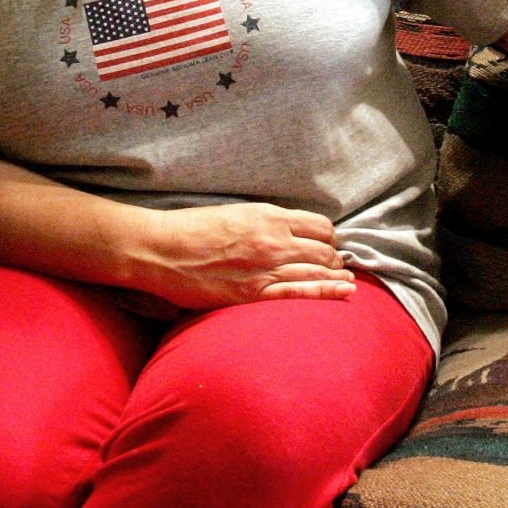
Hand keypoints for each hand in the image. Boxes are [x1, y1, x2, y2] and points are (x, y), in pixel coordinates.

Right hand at [130, 202, 352, 307]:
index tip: (326, 244)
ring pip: (318, 271)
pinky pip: (300, 294)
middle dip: (334, 258)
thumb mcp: (236, 212)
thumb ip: (266, 221)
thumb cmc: (192, 229)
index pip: (319, 226)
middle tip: (335, 266)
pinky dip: (327, 292)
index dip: (328, 237)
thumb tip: (288, 230)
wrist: (160, 249)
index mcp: (269, 216)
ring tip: (347, 282)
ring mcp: (265, 268)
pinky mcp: (253, 294)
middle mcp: (274, 240)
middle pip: (324, 250)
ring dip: (337, 276)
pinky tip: (344, 293)